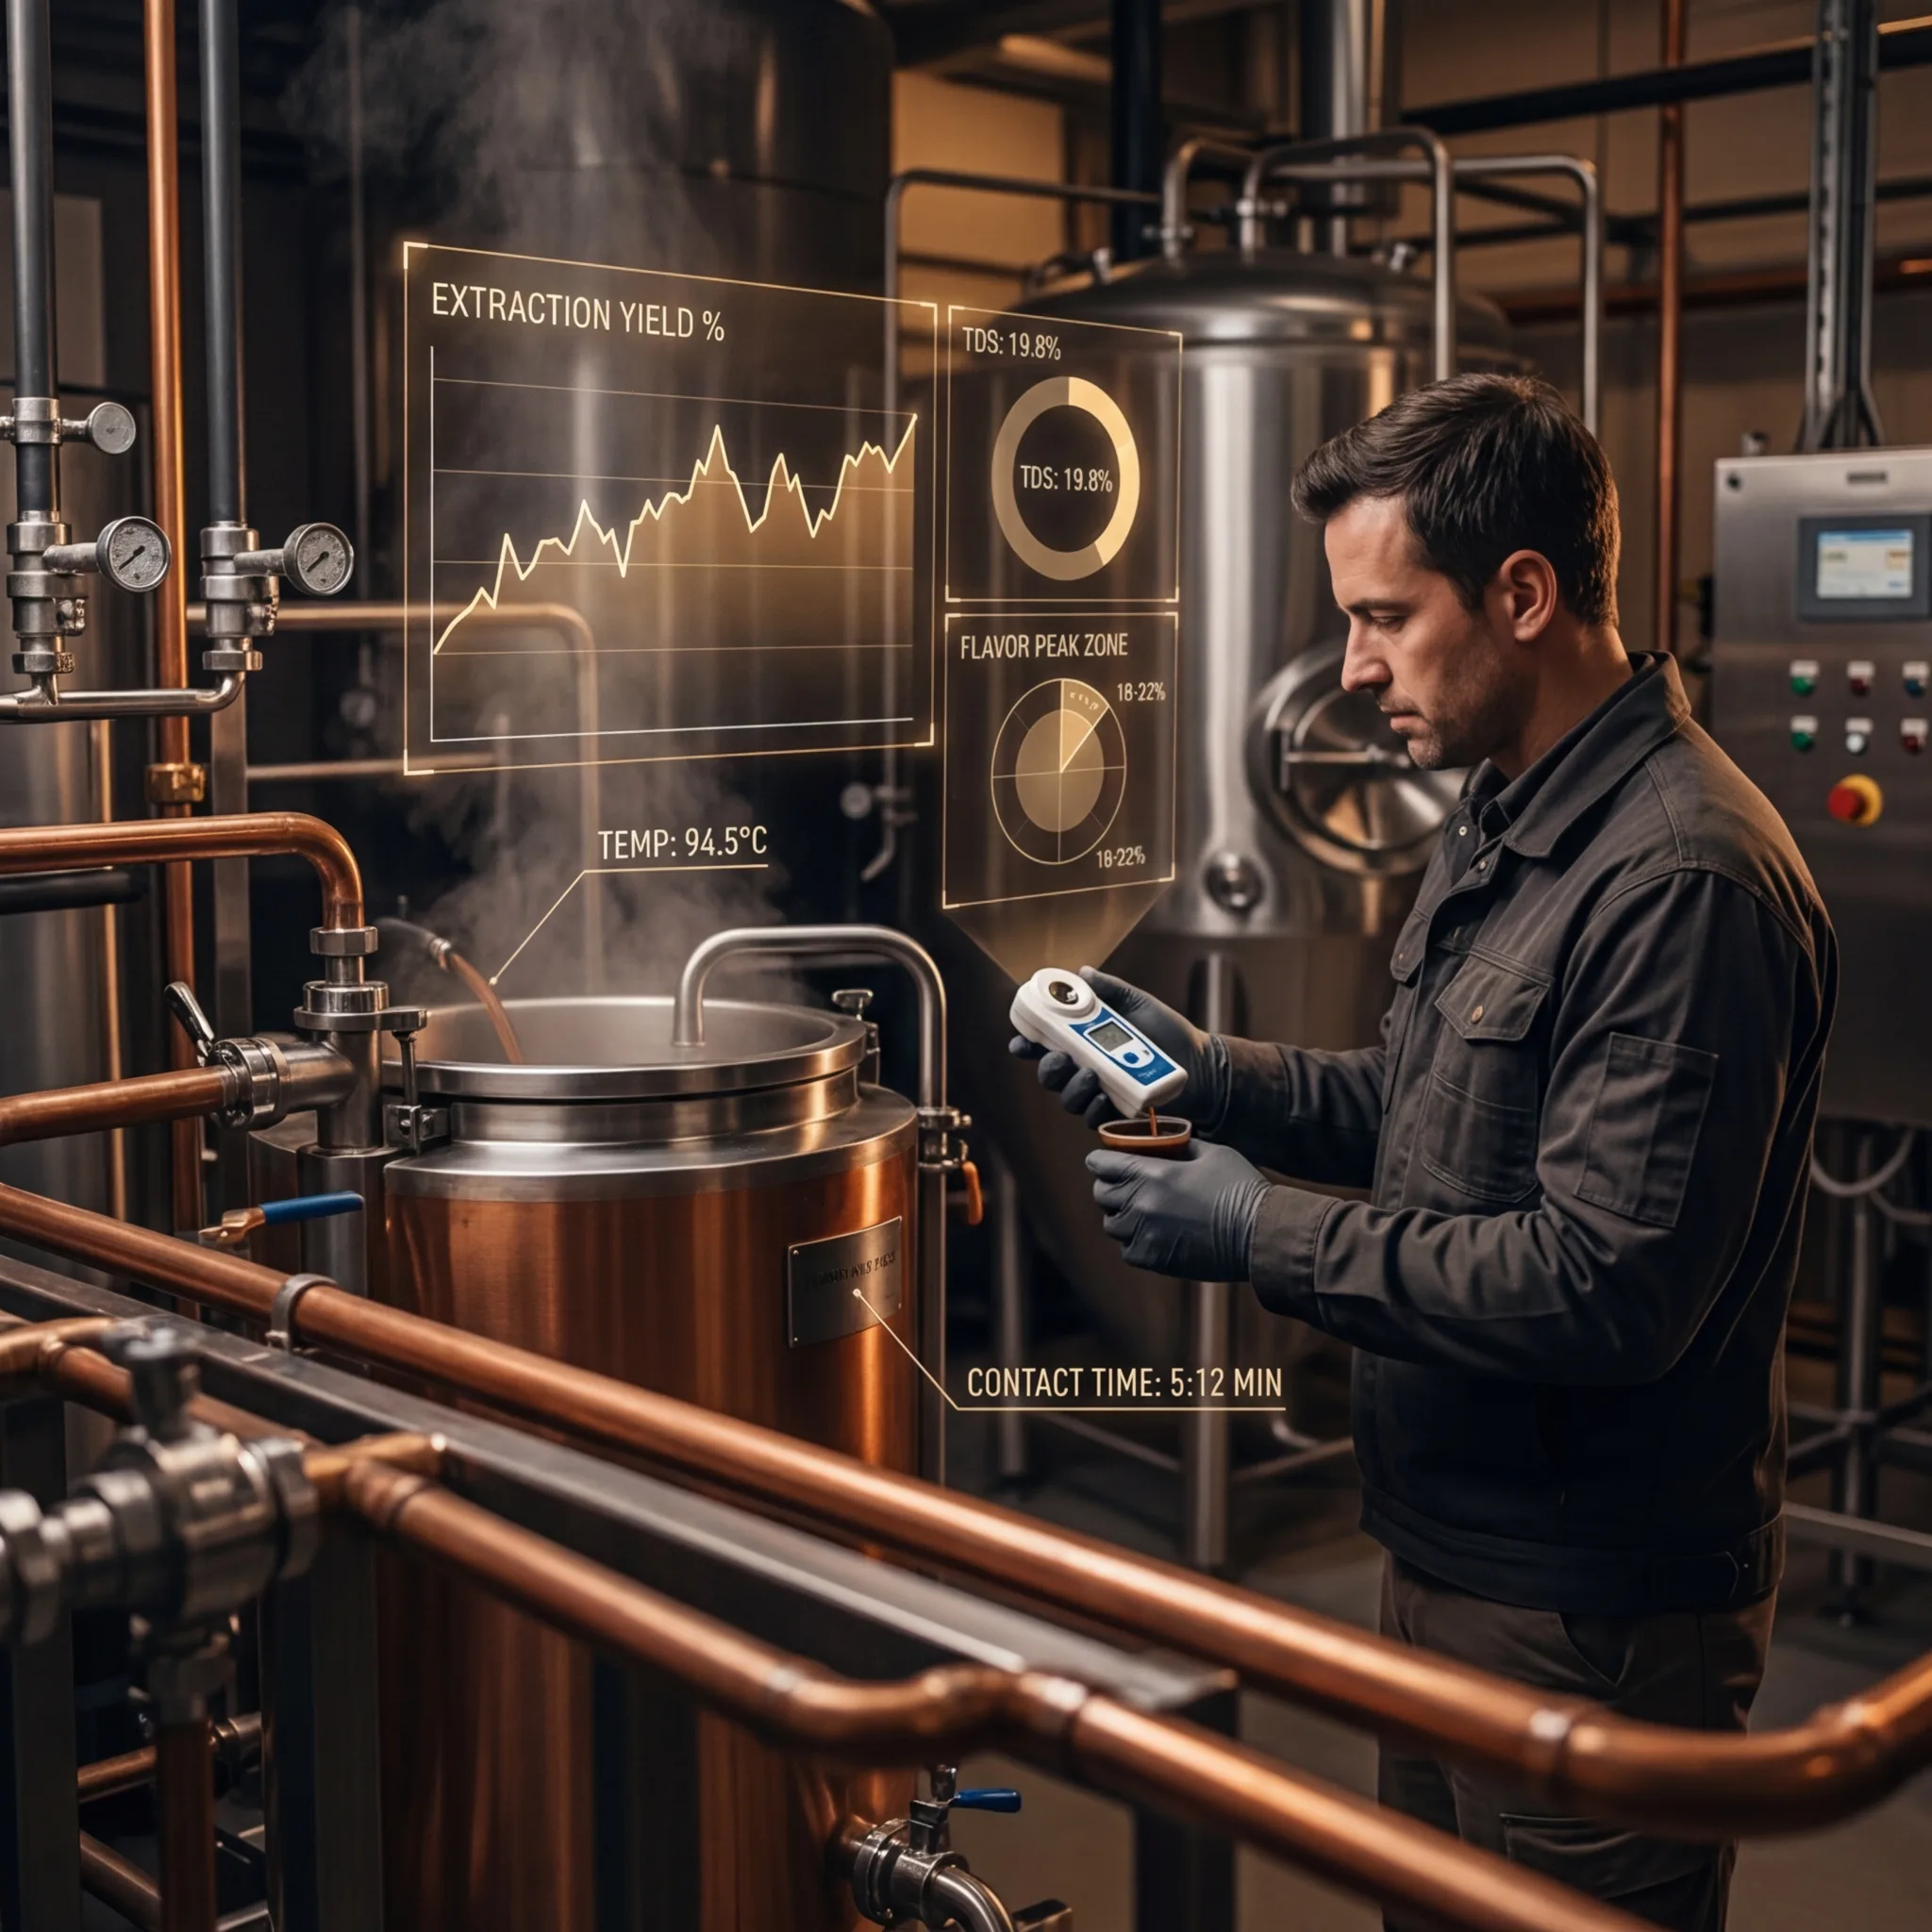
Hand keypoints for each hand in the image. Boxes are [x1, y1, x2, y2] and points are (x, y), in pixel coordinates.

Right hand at [1009, 967, 1227, 1130]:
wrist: (1202, 1065)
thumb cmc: (1170, 1034)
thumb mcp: (1139, 1004)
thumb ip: (1111, 990)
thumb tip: (1082, 972)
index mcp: (1085, 1041)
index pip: (1046, 1044)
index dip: (1027, 1044)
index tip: (1020, 1043)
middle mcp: (1086, 1068)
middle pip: (1049, 1074)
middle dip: (1047, 1068)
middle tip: (1061, 1059)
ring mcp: (1099, 1093)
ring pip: (1067, 1098)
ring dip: (1071, 1088)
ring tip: (1089, 1076)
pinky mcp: (1116, 1115)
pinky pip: (1093, 1118)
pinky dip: (1093, 1109)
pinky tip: (1103, 1099)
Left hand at [1085, 1139, 1269, 1280]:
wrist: (1259, 1233)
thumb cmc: (1240, 1188)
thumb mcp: (1211, 1152)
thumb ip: (1180, 1146)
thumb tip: (1165, 1143)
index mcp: (1151, 1173)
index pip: (1102, 1164)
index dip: (1100, 1160)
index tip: (1104, 1160)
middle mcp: (1140, 1204)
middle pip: (1101, 1194)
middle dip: (1109, 1185)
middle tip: (1123, 1184)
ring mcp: (1144, 1234)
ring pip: (1112, 1224)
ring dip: (1121, 1215)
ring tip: (1140, 1211)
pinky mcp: (1154, 1259)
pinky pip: (1127, 1250)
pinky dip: (1135, 1241)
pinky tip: (1152, 1233)